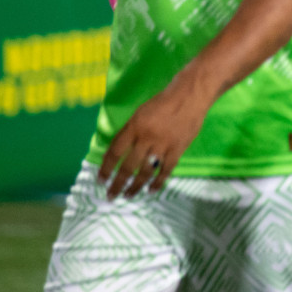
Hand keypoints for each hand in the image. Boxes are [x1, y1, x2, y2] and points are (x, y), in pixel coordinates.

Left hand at [98, 79, 212, 197]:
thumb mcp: (140, 113)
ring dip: (135, 186)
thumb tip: (120, 152)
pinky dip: (158, 182)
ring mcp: (163, 145)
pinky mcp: (178, 149)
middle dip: (118, 183)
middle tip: (111, 196)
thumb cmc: (163, 102)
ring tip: (128, 195)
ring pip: (146, 171)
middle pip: (128, 166)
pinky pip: (166, 170)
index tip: (101, 180)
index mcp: (135, 126)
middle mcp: (146, 138)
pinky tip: (151, 190)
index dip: (106, 168)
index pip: (115, 151)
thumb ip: (130, 132)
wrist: (190, 95)